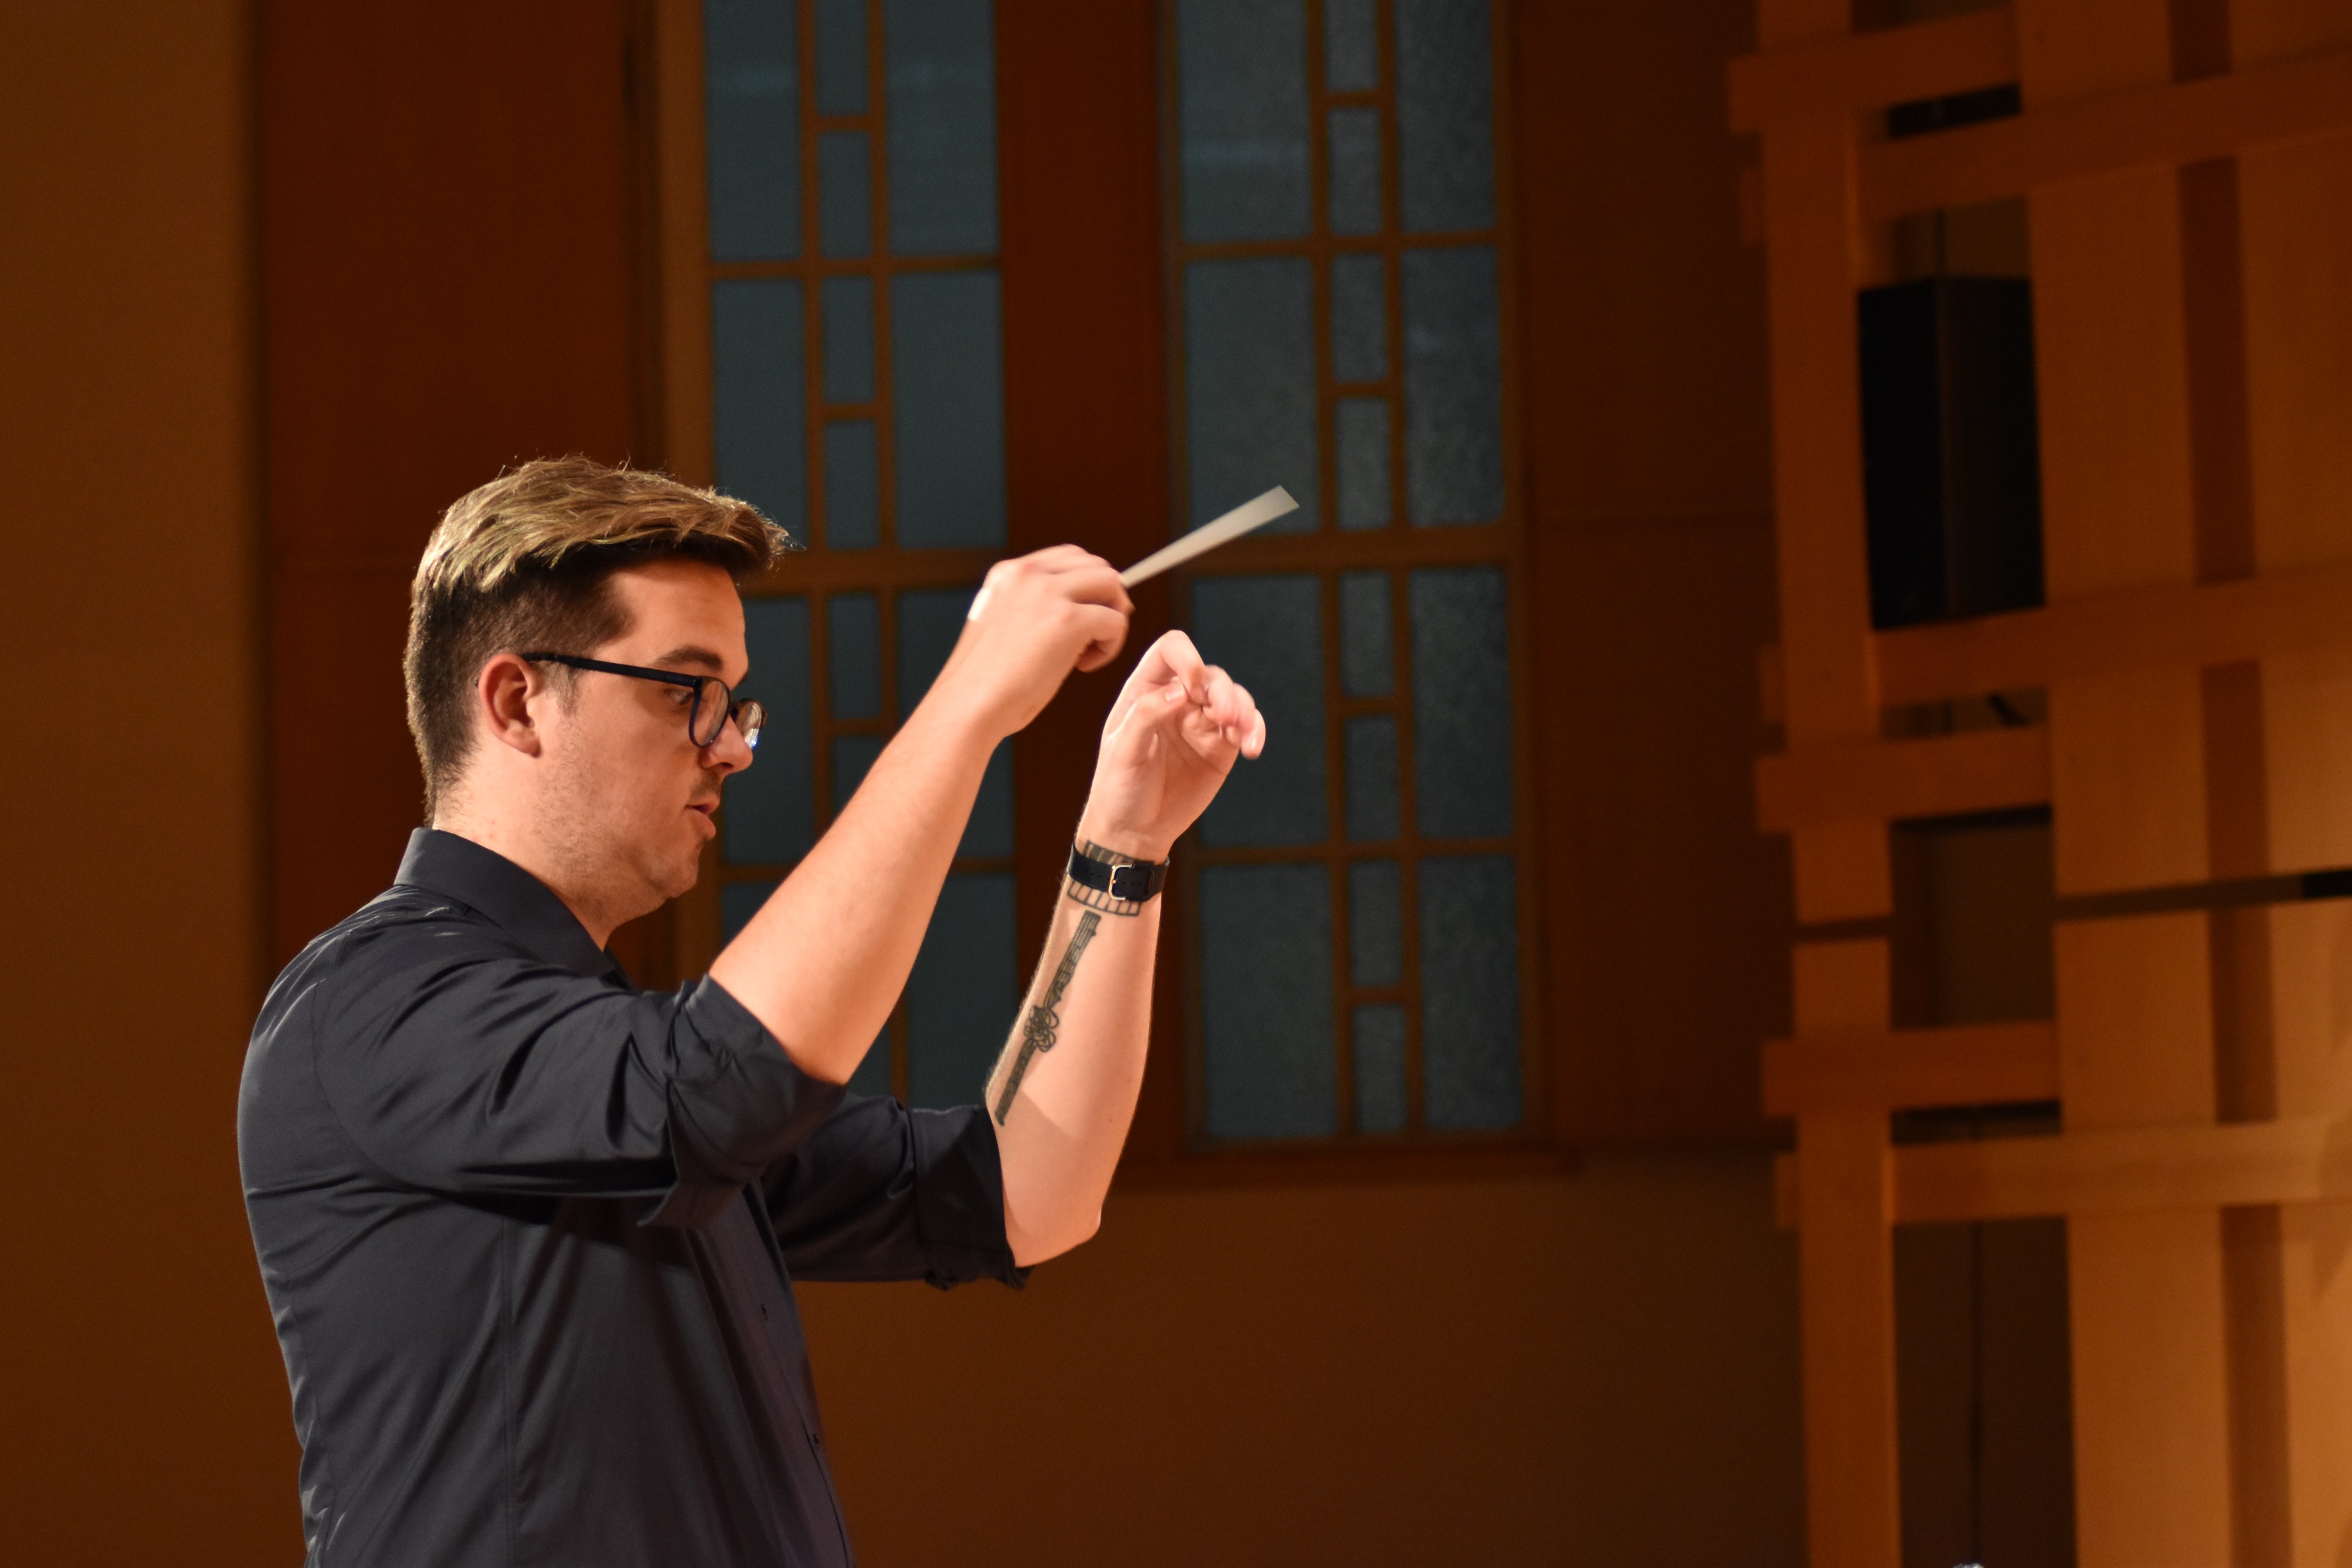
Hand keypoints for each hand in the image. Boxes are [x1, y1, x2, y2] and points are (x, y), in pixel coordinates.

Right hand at [925, 546, 1131, 741]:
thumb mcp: (1003, 625)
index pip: (1071, 557)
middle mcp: (1028, 574)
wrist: (968, 706)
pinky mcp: (1067, 620)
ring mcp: (1047, 593)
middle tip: (1096, 636)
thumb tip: (1080, 606)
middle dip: (1107, 600)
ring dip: (1112, 619)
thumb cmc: (986, 681)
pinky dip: (1110, 647)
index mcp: (1008, 573)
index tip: (1087, 617)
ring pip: (1112, 586)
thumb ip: (1032, 606)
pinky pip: (1116, 621)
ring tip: (1087, 652)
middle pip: (1098, 566)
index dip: (1090, 586)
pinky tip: (1084, 666)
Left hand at [1076, 631, 1265, 861]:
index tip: (1193, 686)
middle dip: (1222, 691)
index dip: (1187, 658)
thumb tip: (1183, 690)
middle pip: (1210, 674)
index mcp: (1145, 690)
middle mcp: (1177, 700)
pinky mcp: (1220, 747)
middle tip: (1226, 716)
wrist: (1133, 832)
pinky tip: (1252, 747)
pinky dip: (1254, 731)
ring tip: (1242, 732)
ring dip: (1243, 709)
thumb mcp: (1121, 751)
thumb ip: (1147, 714)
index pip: (1171, 651)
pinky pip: (1244, 728)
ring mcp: (1201, 723)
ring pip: (1233, 698)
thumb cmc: (1117, 789)